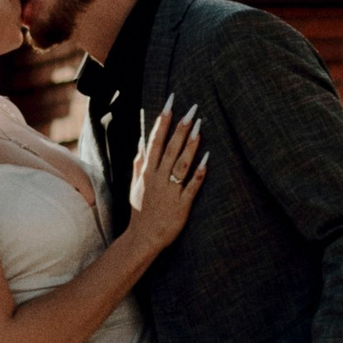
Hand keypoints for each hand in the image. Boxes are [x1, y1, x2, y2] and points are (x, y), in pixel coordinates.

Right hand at [125, 99, 206, 250]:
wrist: (143, 238)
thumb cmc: (141, 211)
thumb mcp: (136, 185)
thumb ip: (139, 164)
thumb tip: (141, 143)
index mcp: (147, 172)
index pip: (154, 141)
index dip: (162, 122)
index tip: (170, 104)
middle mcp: (158, 178)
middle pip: (169, 148)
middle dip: (180, 128)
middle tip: (191, 109)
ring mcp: (170, 191)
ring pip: (180, 164)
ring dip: (190, 146)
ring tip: (199, 127)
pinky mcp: (181, 204)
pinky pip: (191, 186)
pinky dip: (199, 173)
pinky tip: (207, 159)